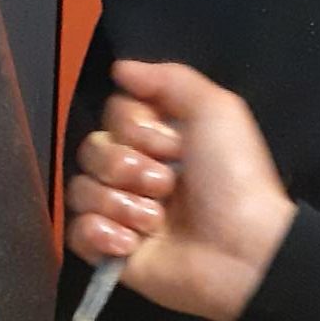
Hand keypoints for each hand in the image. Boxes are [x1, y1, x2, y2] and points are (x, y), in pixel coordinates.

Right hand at [64, 60, 294, 320]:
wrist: (242, 250)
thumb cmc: (234, 178)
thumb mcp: (217, 110)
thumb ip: (170, 79)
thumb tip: (119, 68)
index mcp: (158, 140)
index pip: (112, 116)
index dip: (134, 128)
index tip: (172, 145)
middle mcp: (135, 173)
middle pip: (90, 149)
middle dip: (125, 166)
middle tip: (166, 186)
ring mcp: (121, 213)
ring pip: (80, 189)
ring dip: (120, 203)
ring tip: (156, 220)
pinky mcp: (110, 252)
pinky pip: (76, 231)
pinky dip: (100, 235)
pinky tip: (132, 244)